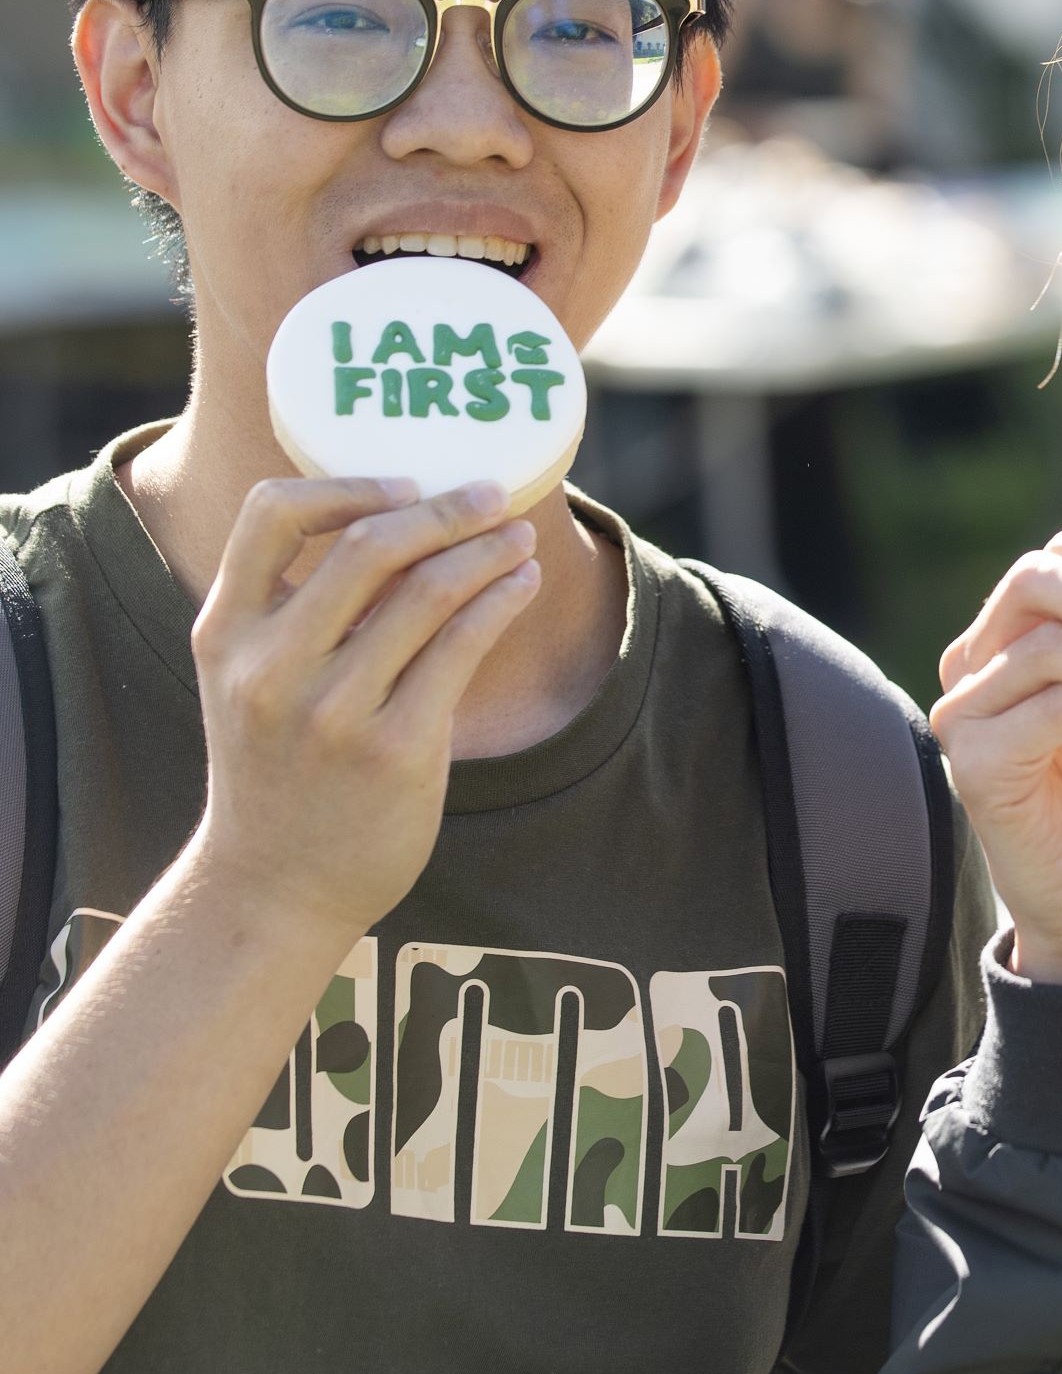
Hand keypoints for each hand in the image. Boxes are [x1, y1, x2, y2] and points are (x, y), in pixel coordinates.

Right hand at [188, 475, 539, 937]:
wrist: (273, 889)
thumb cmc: (276, 770)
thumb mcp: (248, 682)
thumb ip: (294, 610)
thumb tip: (400, 522)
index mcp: (226, 635)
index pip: (269, 514)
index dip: (345, 486)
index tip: (403, 484)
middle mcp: (271, 667)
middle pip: (370, 545)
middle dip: (444, 509)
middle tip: (490, 494)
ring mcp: (334, 711)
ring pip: (428, 592)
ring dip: (488, 551)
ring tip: (519, 538)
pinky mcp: (395, 750)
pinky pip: (462, 648)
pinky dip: (502, 601)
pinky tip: (523, 584)